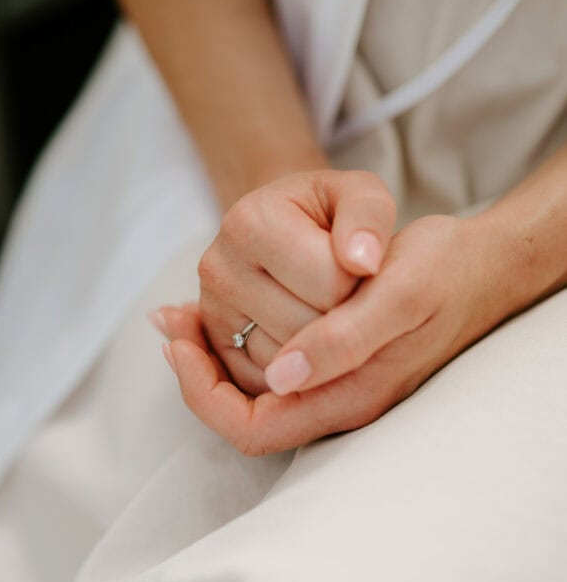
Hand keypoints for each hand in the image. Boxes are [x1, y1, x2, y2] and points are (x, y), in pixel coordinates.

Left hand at [159, 214, 504, 454]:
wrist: (479, 265)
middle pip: (243, 404)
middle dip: (206, 363)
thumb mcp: (399, 295)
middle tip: (172, 318)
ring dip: (210, 350)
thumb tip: (283, 377)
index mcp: (352, 394)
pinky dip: (224, 336)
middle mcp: (336, 397)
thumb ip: (344, 341)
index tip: (177, 345)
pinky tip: (200, 308)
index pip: (252, 428)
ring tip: (179, 312)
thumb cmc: (444, 271)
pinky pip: (258, 359)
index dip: (205, 396)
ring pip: (245, 382)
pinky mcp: (326, 357)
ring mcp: (331, 379)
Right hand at [196, 169, 395, 394]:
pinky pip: (272, 385)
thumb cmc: (329, 214)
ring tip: (326, 310)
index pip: (332, 285)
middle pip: (308, 330)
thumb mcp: (360, 196)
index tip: (358, 264)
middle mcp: (218, 269)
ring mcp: (212, 314)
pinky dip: (302, 372)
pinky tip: (313, 338)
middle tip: (345, 291)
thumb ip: (369, 217)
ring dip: (323, 351)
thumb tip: (364, 263)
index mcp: (248, 222)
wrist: (289, 231)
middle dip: (343, 320)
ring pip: (289, 366)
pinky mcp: (217, 350)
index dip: (363, 284)